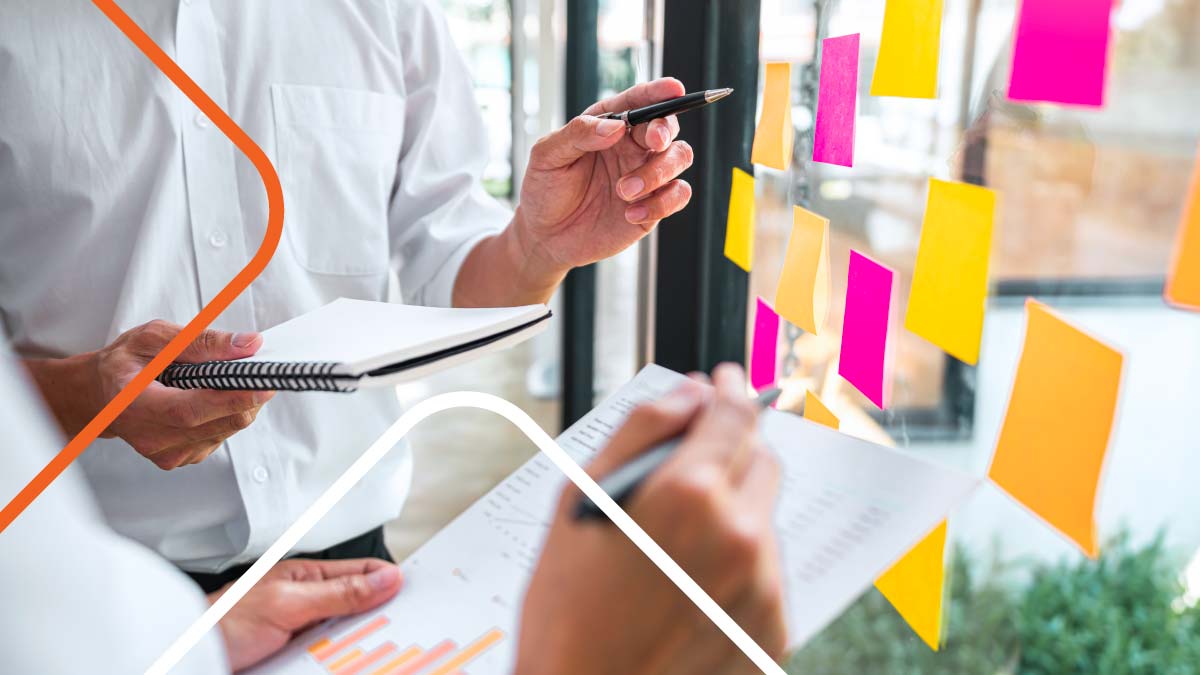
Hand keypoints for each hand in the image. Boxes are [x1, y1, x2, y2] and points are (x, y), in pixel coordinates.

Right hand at [24, 320, 273, 468]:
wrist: (101, 395)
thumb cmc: (125, 363)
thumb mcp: (153, 338)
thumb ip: (199, 341)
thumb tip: (247, 345)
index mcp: (134, 404)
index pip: (191, 410)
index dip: (232, 399)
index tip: (264, 384)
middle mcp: (150, 437)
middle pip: (217, 424)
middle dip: (248, 398)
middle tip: (260, 373)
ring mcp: (166, 453)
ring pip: (225, 430)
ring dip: (239, 405)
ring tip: (229, 380)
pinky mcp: (180, 458)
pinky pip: (219, 437)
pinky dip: (227, 415)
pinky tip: (213, 398)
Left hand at [212, 558, 402, 670]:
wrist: (185, 657)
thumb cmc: (222, 623)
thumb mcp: (288, 604)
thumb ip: (339, 593)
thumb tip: (387, 580)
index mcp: (308, 576)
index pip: (364, 573)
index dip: (390, 583)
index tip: (417, 598)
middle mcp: (307, 601)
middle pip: (359, 607)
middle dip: (380, 617)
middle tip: (406, 628)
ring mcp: (301, 630)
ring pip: (346, 637)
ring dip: (359, 645)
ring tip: (381, 652)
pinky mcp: (295, 657)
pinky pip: (328, 659)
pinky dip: (339, 662)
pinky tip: (350, 665)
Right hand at [516, 364, 786, 674]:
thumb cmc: (567, 614)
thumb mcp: (582, 502)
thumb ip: (641, 430)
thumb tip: (689, 392)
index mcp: (691, 495)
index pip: (736, 414)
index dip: (731, 390)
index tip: (725, 383)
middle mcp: (740, 536)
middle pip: (762, 460)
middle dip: (733, 449)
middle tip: (693, 464)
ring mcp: (763, 587)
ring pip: (763, 517)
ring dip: (733, 511)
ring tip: (675, 548)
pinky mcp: (771, 630)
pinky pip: (767, 574)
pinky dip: (739, 565)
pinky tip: (690, 586)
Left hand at [517, 78, 693, 270]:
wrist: (546, 237)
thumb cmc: (545, 189)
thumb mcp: (547, 156)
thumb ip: (578, 134)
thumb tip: (615, 126)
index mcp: (608, 125)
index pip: (638, 102)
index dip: (658, 91)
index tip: (674, 88)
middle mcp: (632, 147)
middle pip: (667, 126)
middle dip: (664, 131)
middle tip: (653, 143)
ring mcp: (646, 176)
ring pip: (679, 157)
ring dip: (658, 172)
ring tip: (623, 192)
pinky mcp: (653, 206)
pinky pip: (678, 194)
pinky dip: (662, 203)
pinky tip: (631, 214)